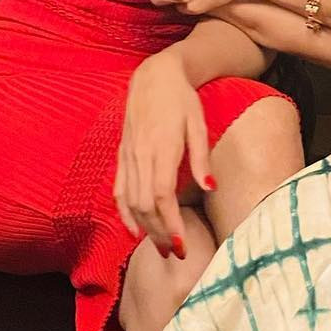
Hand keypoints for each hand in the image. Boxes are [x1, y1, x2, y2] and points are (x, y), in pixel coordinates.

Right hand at [113, 52, 213, 255]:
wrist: (153, 76)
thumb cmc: (182, 100)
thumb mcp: (199, 124)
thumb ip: (202, 157)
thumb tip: (210, 188)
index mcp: (161, 148)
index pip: (162, 196)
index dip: (170, 224)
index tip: (182, 246)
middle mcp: (140, 155)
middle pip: (145, 206)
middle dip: (159, 234)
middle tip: (176, 255)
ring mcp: (128, 156)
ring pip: (130, 202)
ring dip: (144, 229)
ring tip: (160, 248)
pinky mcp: (122, 156)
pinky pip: (119, 190)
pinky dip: (124, 213)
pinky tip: (133, 230)